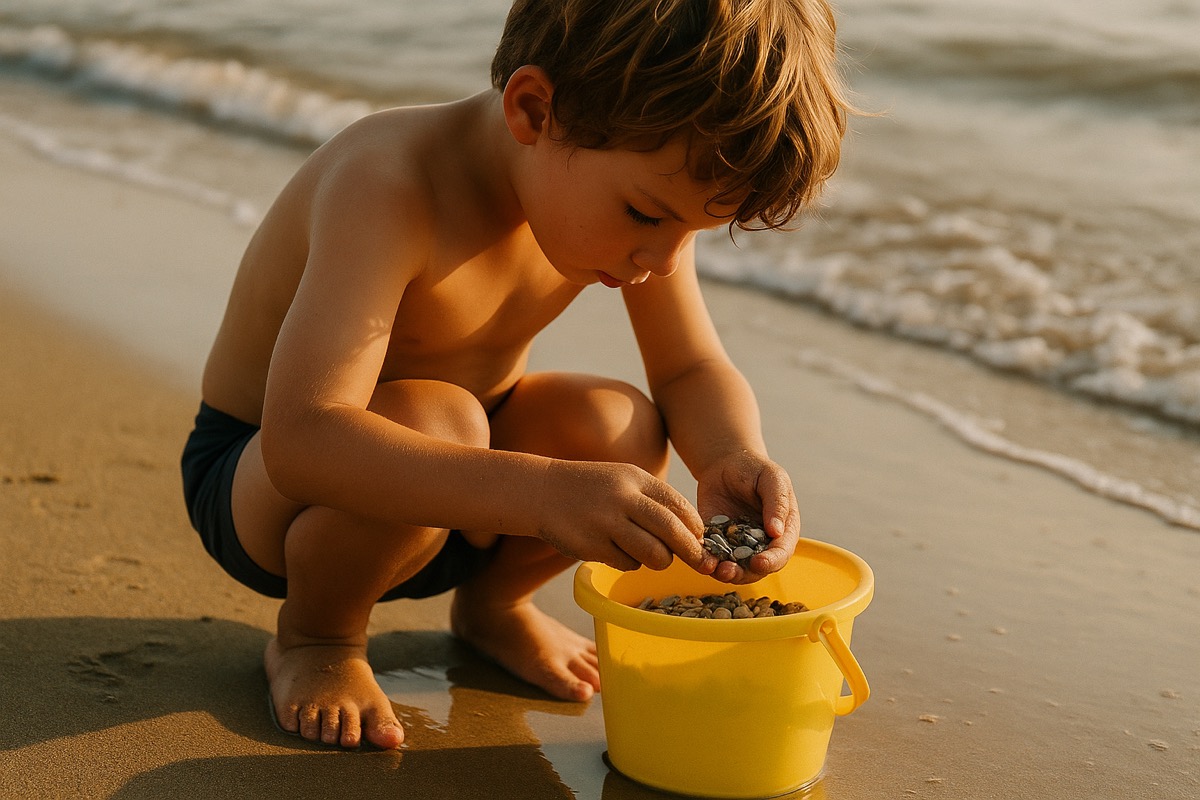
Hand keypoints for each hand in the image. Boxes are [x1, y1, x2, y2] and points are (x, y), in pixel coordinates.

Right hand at [535, 460, 716, 573]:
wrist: (542, 490)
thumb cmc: (592, 488)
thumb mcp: (624, 479)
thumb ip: (654, 500)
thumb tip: (692, 532)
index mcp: (636, 479)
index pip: (678, 505)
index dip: (694, 527)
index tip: (700, 539)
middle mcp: (623, 499)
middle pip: (671, 531)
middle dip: (690, 551)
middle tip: (699, 563)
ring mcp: (606, 523)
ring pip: (654, 554)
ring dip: (660, 560)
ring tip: (652, 556)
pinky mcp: (591, 545)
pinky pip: (627, 564)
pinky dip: (630, 563)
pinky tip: (618, 551)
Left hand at [695, 451, 800, 583]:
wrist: (726, 465)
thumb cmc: (755, 469)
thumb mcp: (772, 478)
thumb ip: (777, 503)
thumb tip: (777, 532)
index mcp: (783, 530)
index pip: (781, 553)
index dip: (772, 561)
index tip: (759, 563)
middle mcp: (762, 543)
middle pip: (758, 569)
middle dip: (745, 573)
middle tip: (730, 571)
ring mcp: (738, 545)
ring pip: (735, 568)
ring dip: (726, 573)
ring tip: (716, 569)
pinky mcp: (716, 542)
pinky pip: (713, 557)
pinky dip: (708, 561)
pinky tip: (701, 557)